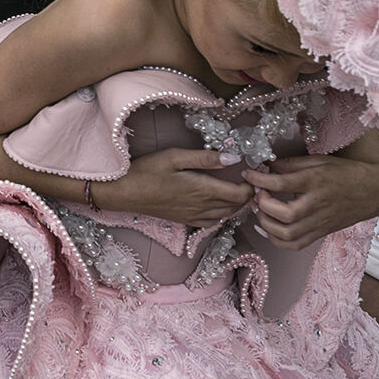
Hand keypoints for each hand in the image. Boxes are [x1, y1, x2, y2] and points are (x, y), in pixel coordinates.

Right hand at [92, 147, 252, 227]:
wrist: (124, 194)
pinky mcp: (186, 220)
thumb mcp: (174, 157)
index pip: (240, 194)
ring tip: (239, 188)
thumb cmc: (147, 171)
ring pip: (227, 215)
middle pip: (237, 206)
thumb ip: (205, 158)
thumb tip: (233, 158)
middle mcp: (203, 207)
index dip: (252, 185)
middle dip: (249, 194)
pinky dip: (223, 214)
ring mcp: (194, 216)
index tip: (255, 171)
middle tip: (251, 178)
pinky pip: (213, 222)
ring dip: (237, 204)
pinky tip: (219, 203)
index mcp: (203, 190)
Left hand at [244, 153, 378, 250]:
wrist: (372, 191)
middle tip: (258, 195)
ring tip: (261, 211)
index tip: (248, 174)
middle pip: (285, 214)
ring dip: (267, 224)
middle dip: (264, 205)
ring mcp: (320, 221)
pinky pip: (296, 245)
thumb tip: (266, 166)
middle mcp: (317, 204)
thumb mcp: (318, 160)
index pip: (281, 184)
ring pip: (289, 234)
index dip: (259, 179)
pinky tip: (267, 229)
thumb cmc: (344, 172)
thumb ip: (291, 164)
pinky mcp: (321, 233)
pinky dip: (277, 241)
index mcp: (316, 181)